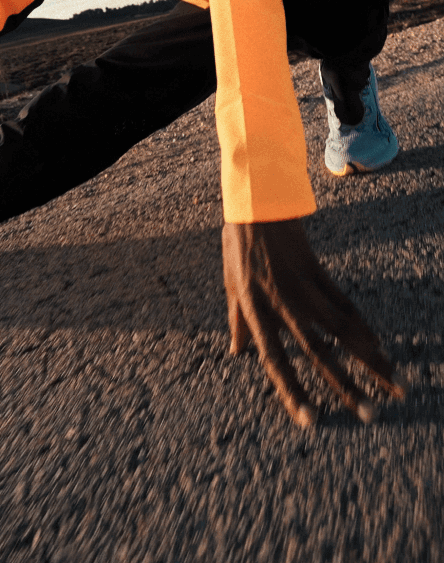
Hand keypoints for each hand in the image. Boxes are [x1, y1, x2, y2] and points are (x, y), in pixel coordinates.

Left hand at [222, 219, 404, 425]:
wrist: (256, 202)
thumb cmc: (238, 245)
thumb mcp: (230, 284)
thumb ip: (237, 321)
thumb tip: (237, 353)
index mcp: (255, 310)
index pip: (275, 360)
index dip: (292, 391)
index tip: (311, 420)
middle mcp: (282, 302)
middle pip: (318, 352)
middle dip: (345, 386)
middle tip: (369, 415)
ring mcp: (303, 286)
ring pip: (342, 330)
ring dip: (369, 359)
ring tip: (393, 383)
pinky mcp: (318, 271)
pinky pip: (345, 304)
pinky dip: (363, 327)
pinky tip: (379, 347)